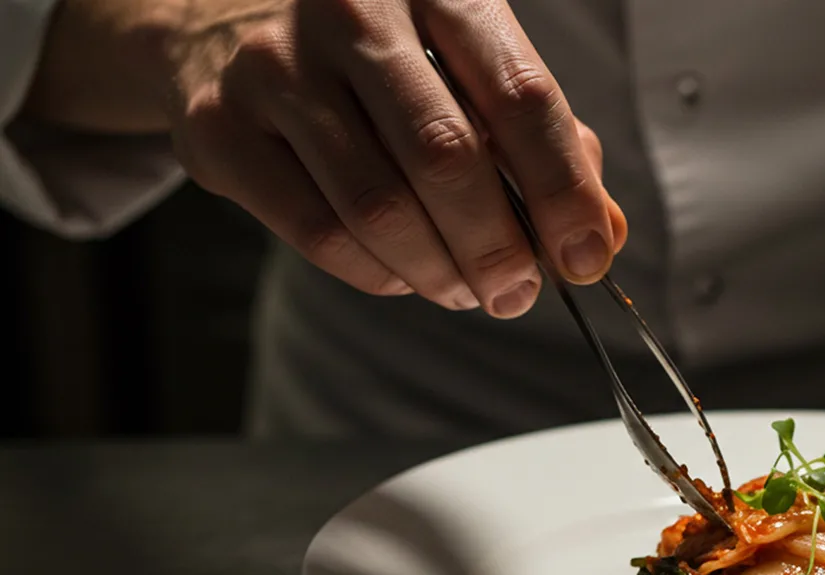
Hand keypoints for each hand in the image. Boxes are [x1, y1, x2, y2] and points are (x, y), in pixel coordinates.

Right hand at [160, 0, 626, 314]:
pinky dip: (378, 274)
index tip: (585, 256)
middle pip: (446, 158)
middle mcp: (352, 10)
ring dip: (440, 272)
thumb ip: (542, 140)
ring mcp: (276, 65)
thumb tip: (599, 232)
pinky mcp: (220, 128)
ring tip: (464, 289)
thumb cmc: (377, 54)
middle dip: (498, 248)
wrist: (220, 17)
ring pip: (380, 208)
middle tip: (518, 293)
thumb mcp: (467, 64)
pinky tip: (403, 273)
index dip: (563, 190)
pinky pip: (319, 233)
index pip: (520, 94)